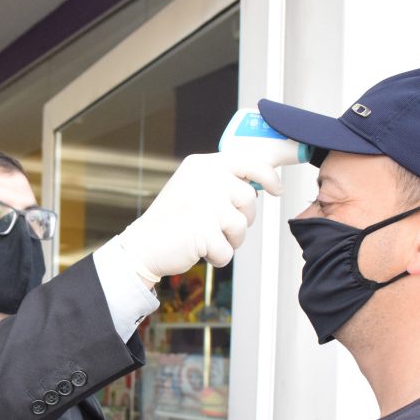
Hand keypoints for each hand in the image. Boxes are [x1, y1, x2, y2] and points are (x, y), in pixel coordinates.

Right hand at [116, 152, 282, 280]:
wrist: (142, 246)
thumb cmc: (171, 221)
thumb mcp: (193, 187)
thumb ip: (222, 181)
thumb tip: (260, 185)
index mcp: (202, 165)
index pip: (249, 162)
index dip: (268, 176)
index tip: (277, 189)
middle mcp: (205, 179)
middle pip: (248, 199)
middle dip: (241, 218)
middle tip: (219, 226)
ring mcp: (205, 203)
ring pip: (241, 227)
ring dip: (228, 240)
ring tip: (204, 238)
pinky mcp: (204, 230)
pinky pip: (228, 251)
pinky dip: (216, 256)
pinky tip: (197, 249)